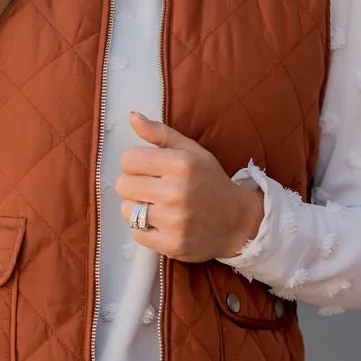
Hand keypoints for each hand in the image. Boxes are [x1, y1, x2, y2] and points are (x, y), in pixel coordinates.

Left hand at [115, 111, 264, 262]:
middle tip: (152, 188)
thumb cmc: (211, 182)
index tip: (147, 168)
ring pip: (127, 210)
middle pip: (123, 185)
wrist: (238, 222)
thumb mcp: (191, 151)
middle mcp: (176, 191)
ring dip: (138, 208)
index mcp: (180, 164)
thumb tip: (132, 116)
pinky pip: (137, 233)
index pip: (128, 159)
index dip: (134, 163)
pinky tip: (162, 223)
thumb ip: (160, 133)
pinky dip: (145, 229)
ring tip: (158, 206)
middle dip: (134, 185)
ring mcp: (174, 220)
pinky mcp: (172, 244)